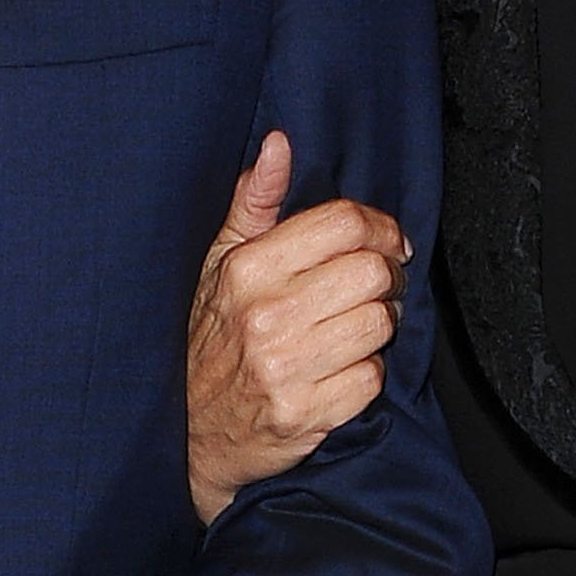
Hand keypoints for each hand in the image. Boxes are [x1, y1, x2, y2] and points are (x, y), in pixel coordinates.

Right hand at [184, 129, 410, 524]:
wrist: (188, 431)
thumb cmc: (210, 335)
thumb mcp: (219, 261)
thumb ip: (253, 202)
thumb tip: (278, 144)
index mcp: (247, 269)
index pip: (342, 224)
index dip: (380, 227)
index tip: (386, 241)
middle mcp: (265, 316)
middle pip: (371, 273)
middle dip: (387, 276)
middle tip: (378, 285)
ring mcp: (284, 368)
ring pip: (379, 325)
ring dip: (380, 325)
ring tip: (358, 324)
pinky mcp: (304, 415)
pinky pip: (372, 379)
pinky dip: (368, 373)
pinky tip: (343, 367)